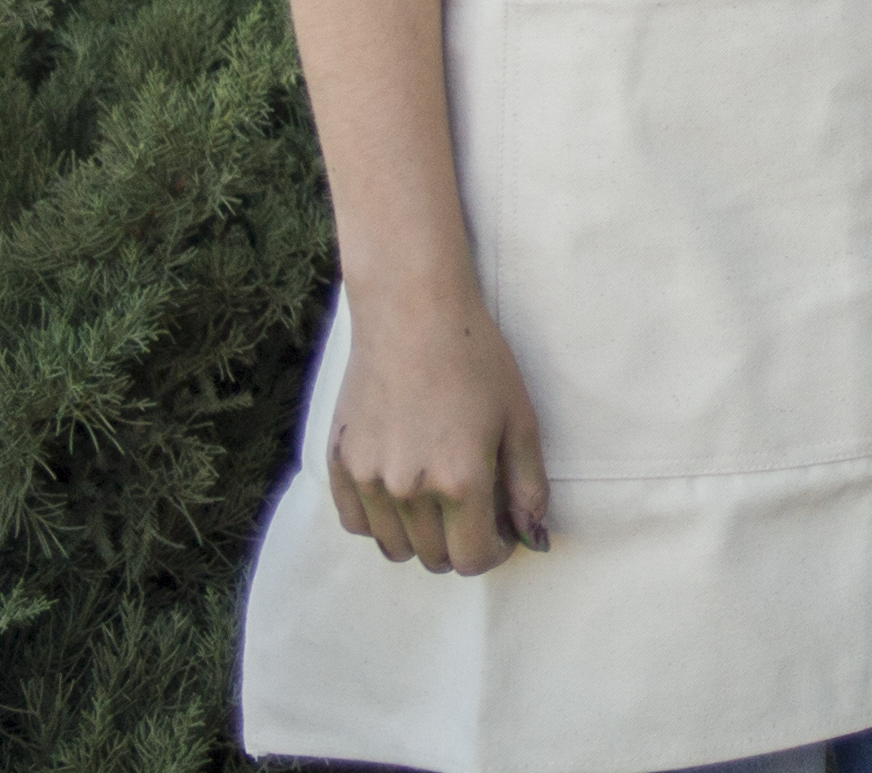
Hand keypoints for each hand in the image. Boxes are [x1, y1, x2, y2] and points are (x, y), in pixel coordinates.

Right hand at [326, 288, 548, 572]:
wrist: (412, 313)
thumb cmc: (476, 359)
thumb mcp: (520, 419)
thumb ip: (529, 485)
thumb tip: (532, 534)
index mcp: (461, 481)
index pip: (473, 559)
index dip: (494, 552)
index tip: (501, 533)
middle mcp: (410, 489)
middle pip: (434, 558)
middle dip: (461, 544)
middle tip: (474, 512)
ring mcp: (368, 479)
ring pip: (394, 547)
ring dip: (421, 537)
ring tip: (438, 502)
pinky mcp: (339, 464)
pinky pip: (357, 523)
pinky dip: (380, 521)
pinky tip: (402, 492)